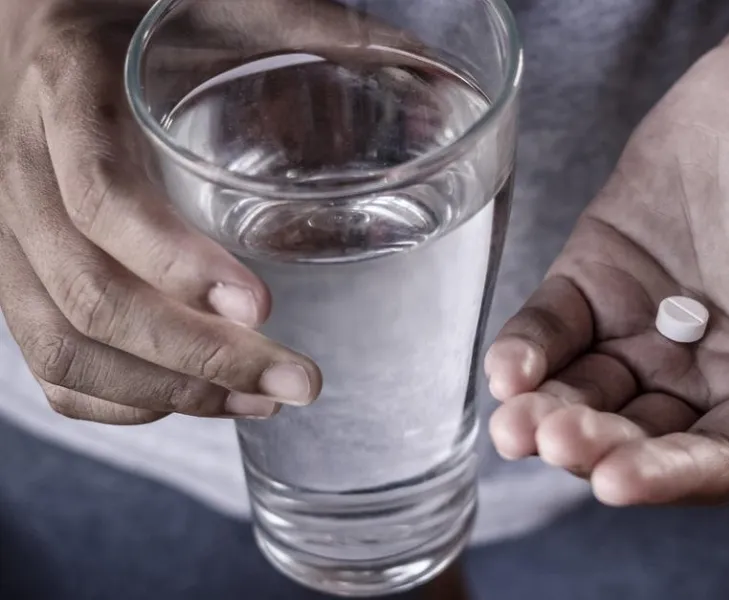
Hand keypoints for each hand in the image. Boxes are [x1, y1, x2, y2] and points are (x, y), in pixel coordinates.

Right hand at [0, 0, 410, 423]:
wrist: (33, 9)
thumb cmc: (131, 4)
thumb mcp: (215, 1)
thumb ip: (311, 28)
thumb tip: (438, 74)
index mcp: (64, 87)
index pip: (99, 193)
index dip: (174, 261)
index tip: (261, 305)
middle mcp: (17, 165)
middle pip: (87, 293)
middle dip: (198, 357)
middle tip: (299, 380)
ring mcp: (7, 226)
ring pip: (59, 343)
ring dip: (167, 390)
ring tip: (263, 403)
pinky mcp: (15, 268)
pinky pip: (42, 360)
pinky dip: (115, 400)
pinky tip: (192, 401)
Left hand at [485, 42, 728, 504]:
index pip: (721, 461)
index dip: (671, 476)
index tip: (621, 479)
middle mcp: (709, 374)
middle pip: (644, 436)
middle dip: (598, 448)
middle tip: (559, 440)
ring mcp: (649, 326)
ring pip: (592, 391)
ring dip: (551, 413)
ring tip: (516, 423)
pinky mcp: (601, 274)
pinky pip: (557, 324)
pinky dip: (529, 348)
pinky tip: (509, 369)